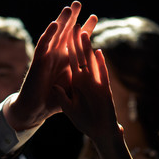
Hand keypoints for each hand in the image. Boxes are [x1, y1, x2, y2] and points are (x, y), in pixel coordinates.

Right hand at [4, 1, 97, 130]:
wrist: (37, 109)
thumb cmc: (54, 99)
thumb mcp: (73, 86)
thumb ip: (81, 78)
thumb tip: (97, 72)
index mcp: (66, 61)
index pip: (77, 42)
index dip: (85, 30)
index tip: (94, 17)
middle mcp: (56, 55)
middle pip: (65, 33)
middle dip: (72, 18)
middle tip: (78, 3)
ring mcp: (47, 57)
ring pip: (54, 36)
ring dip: (61, 22)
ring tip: (69, 8)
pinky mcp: (38, 62)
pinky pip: (43, 46)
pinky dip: (48, 35)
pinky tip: (54, 25)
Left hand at [54, 27, 119, 141]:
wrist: (99, 132)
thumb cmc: (84, 121)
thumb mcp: (69, 108)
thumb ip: (62, 97)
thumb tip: (54, 85)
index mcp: (77, 84)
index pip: (72, 64)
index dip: (68, 51)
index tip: (64, 37)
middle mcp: (86, 81)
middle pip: (81, 59)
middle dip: (77, 44)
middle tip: (74, 27)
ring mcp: (96, 84)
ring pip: (91, 64)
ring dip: (87, 50)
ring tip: (83, 35)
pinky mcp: (104, 91)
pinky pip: (102, 76)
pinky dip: (100, 65)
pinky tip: (98, 53)